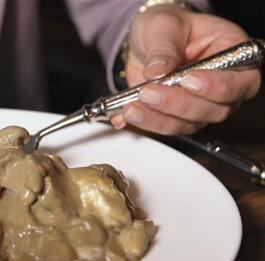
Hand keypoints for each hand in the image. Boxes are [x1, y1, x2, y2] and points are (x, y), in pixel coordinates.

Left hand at [110, 4, 260, 134]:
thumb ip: (163, 48)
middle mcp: (222, 87)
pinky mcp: (177, 118)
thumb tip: (158, 72)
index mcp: (233, 57)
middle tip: (150, 91)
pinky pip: (164, 128)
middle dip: (178, 104)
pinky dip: (143, 123)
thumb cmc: (167, 28)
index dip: (217, 87)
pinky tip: (124, 115)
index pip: (241, 82)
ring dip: (157, 118)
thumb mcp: (164, 26)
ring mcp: (201, 106)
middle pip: (213, 110)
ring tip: (131, 106)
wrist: (146, 42)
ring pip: (187, 124)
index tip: (188, 80)